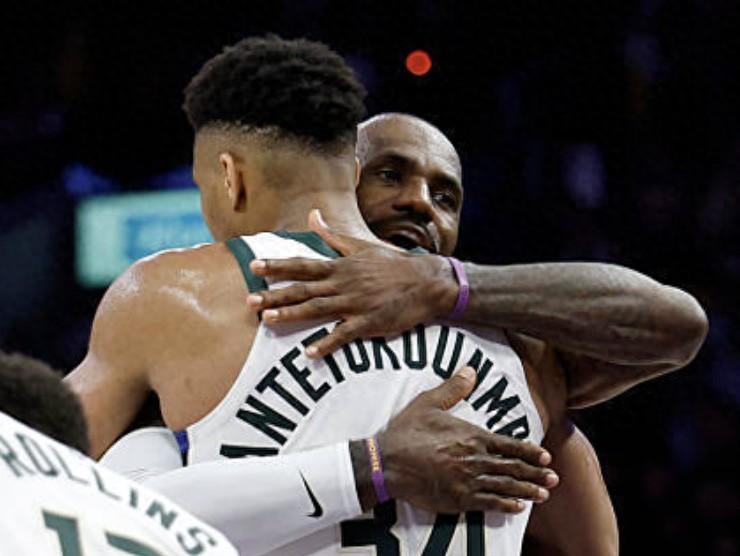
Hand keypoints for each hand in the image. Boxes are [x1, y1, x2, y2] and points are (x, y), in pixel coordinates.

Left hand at [248, 209, 458, 357]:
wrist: (426, 281)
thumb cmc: (393, 264)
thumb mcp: (362, 246)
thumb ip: (333, 236)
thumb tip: (313, 216)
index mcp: (341, 266)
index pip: (303, 265)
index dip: (278, 266)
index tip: (254, 267)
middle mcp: (344, 283)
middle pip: (303, 289)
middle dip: (275, 294)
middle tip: (249, 301)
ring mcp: (356, 303)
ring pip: (318, 309)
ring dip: (292, 314)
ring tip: (268, 320)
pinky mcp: (369, 322)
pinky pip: (344, 334)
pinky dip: (327, 344)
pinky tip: (309, 353)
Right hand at [352, 367, 558, 513]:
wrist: (386, 463)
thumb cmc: (406, 432)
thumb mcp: (428, 403)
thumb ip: (453, 388)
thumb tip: (471, 369)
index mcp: (471, 436)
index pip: (508, 444)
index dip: (528, 451)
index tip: (545, 456)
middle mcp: (474, 460)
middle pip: (512, 468)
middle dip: (535, 474)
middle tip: (554, 479)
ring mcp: (467, 482)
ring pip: (504, 487)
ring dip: (526, 491)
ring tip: (543, 495)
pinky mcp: (457, 500)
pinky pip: (487, 504)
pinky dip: (505, 506)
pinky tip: (517, 509)